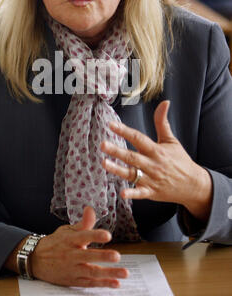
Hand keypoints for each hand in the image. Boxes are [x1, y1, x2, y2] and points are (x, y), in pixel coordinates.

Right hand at [30, 206, 128, 286]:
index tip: (108, 235)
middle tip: (117, 256)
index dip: (95, 235)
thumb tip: (91, 208)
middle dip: (103, 256)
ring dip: (109, 273)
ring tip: (124, 273)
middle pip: (88, 256)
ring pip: (92, 272)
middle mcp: (72, 255)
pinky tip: (115, 283)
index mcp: (70, 240)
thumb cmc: (56, 243)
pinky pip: (90, 283)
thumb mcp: (67, 230)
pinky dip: (103, 284)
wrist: (36, 260)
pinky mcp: (74, 280)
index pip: (84, 236)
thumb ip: (83, 223)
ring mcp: (73, 269)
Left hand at [100, 100, 211, 221]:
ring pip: (132, 174)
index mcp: (156, 150)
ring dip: (118, 169)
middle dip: (117, 151)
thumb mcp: (171, 140)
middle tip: (103, 144)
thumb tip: (165, 102)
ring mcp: (151, 179)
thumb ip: (162, 122)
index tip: (111, 125)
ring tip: (104, 163)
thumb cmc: (180, 160)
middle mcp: (152, 164)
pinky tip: (123, 193)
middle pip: (132, 156)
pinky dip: (132, 193)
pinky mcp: (151, 192)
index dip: (124, 131)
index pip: (138, 138)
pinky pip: (140, 193)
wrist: (193, 185)